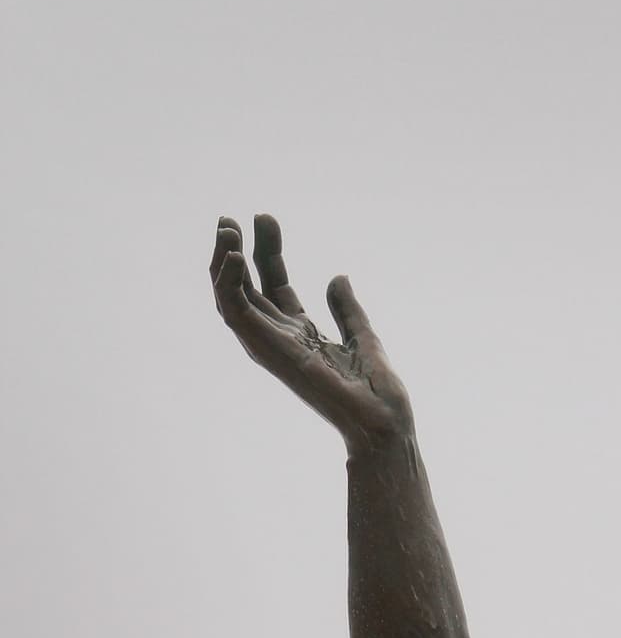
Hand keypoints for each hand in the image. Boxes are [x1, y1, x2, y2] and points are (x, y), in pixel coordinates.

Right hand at [211, 215, 412, 447]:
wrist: (382, 419)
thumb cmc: (375, 391)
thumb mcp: (360, 333)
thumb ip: (345, 307)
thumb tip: (337, 277)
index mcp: (301, 335)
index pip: (275, 285)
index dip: (267, 251)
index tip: (263, 218)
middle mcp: (280, 340)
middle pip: (249, 288)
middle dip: (236, 252)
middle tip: (232, 218)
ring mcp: (272, 346)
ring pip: (231, 300)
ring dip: (222, 264)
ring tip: (227, 228)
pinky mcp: (268, 351)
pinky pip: (235, 314)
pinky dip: (228, 284)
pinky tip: (232, 255)